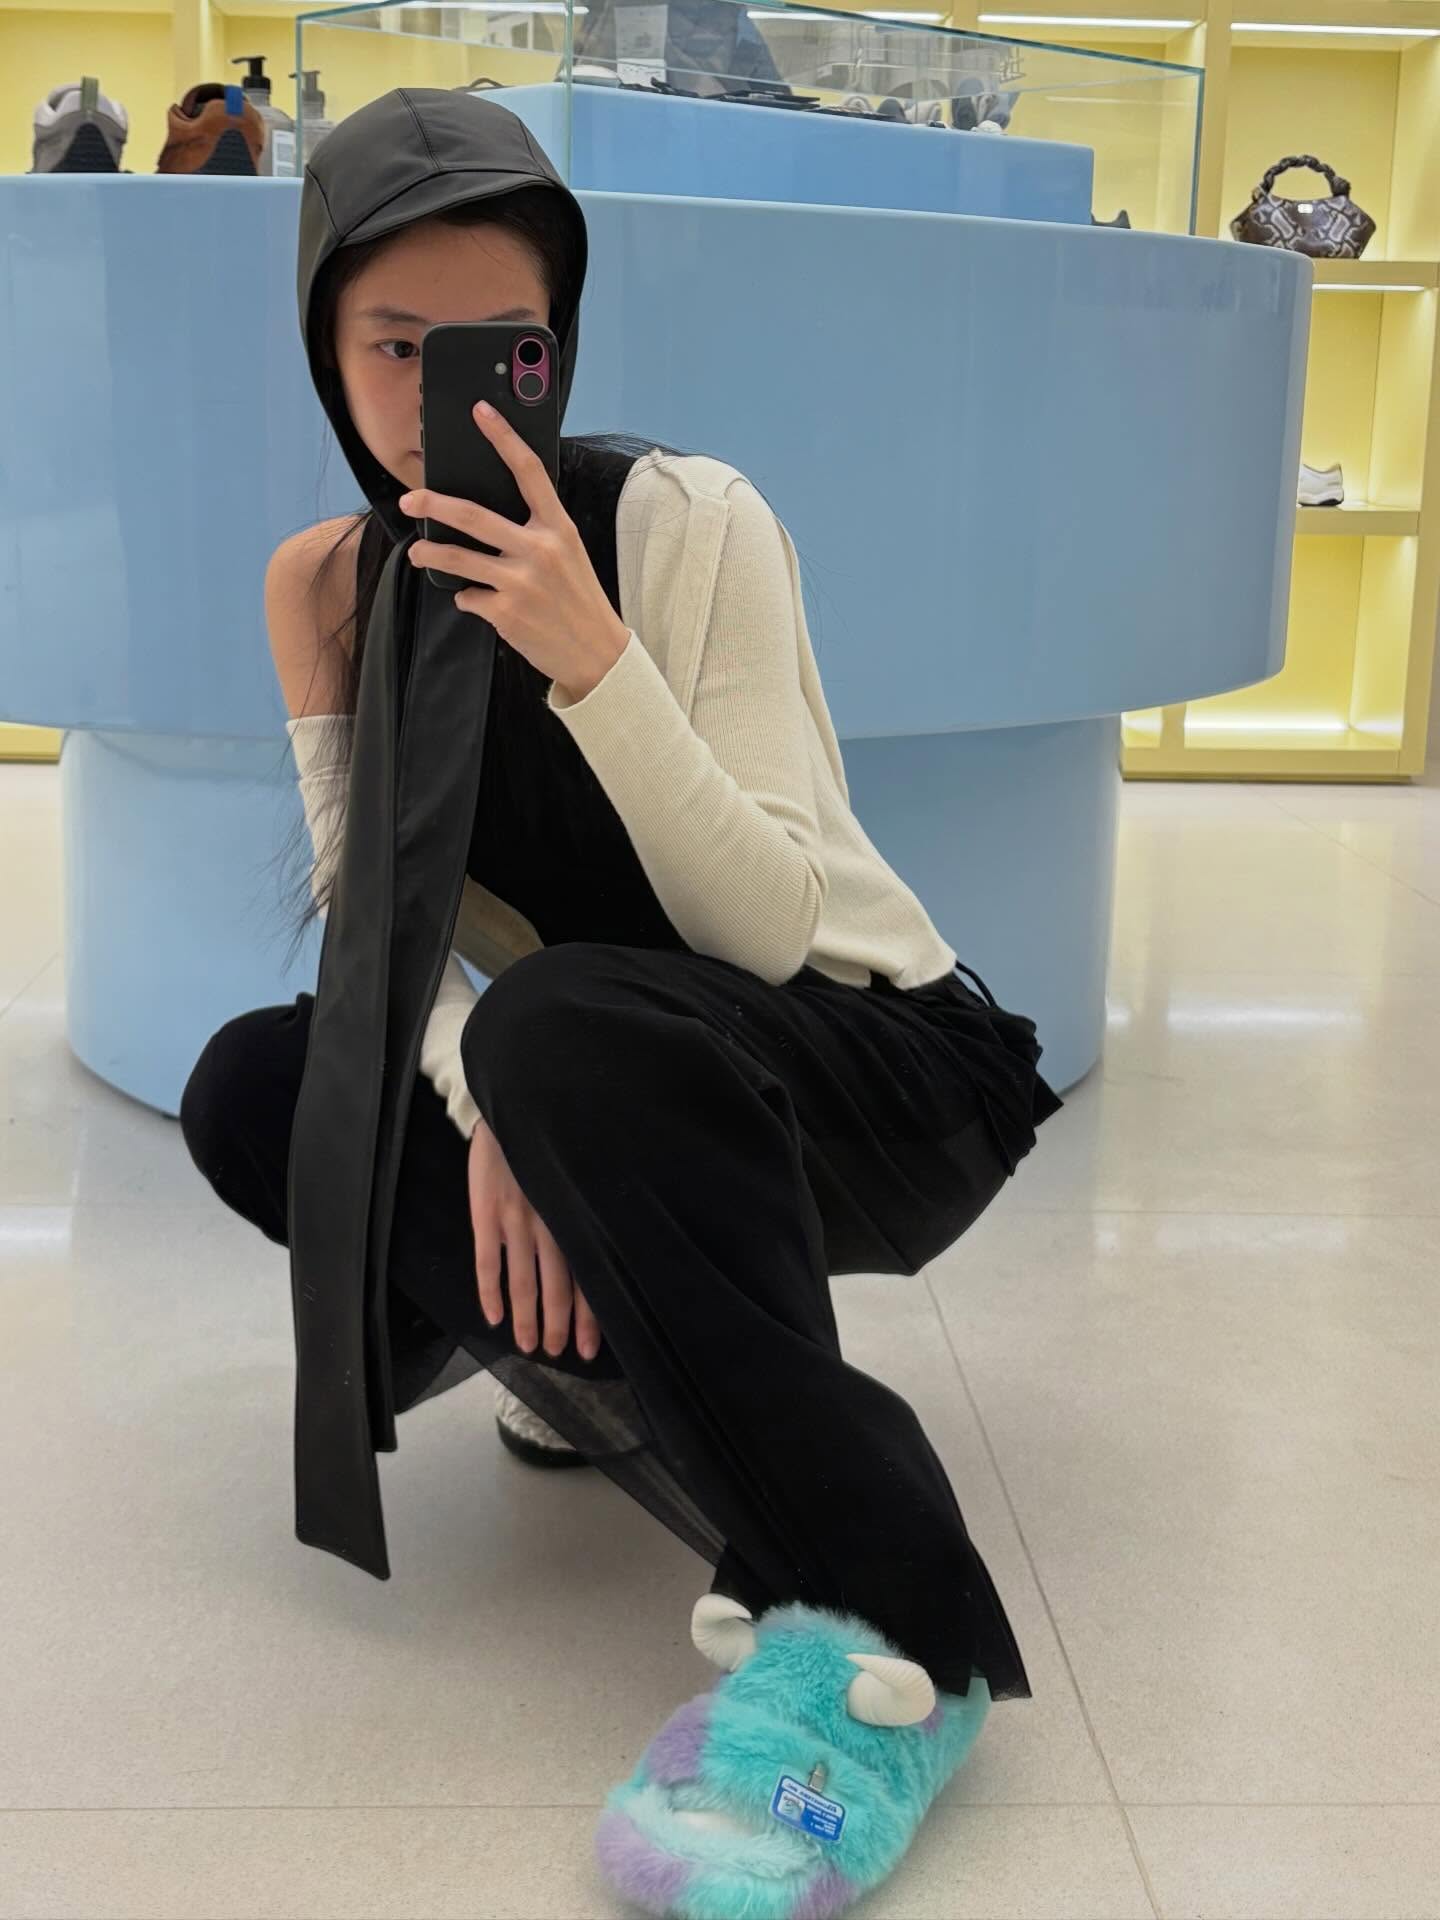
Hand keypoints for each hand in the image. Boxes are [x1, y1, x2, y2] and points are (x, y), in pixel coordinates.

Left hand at [399, 403, 629, 701]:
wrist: (597, 655)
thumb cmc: (579, 602)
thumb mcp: (569, 555)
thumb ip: (536, 532)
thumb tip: (486, 519)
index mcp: (557, 528)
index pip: (528, 471)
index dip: (503, 437)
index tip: (480, 412)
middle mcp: (539, 550)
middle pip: (472, 516)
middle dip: (433, 504)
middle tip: (409, 499)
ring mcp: (520, 582)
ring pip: (458, 559)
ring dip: (430, 554)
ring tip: (418, 553)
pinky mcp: (505, 613)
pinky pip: (469, 598)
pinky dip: (469, 599)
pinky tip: (482, 603)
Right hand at [467, 1114, 603, 1361]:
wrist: (515, 1102)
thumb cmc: (555, 1140)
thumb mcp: (585, 1174)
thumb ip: (591, 1211)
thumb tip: (611, 1254)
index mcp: (579, 1216)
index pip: (589, 1277)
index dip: (589, 1316)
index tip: (589, 1349)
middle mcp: (552, 1223)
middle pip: (558, 1288)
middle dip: (558, 1327)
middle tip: (558, 1355)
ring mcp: (516, 1220)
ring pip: (523, 1282)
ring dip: (527, 1319)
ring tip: (529, 1347)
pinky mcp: (485, 1212)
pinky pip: (487, 1261)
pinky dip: (490, 1293)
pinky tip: (493, 1317)